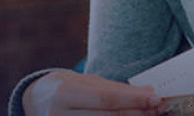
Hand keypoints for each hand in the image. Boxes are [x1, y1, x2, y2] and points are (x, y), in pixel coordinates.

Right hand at [22, 69, 162, 114]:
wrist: (34, 101)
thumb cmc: (65, 87)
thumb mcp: (86, 81)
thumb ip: (116, 89)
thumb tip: (148, 92)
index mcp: (65, 93)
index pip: (106, 99)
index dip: (133, 100)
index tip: (156, 98)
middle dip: (137, 114)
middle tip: (159, 109)